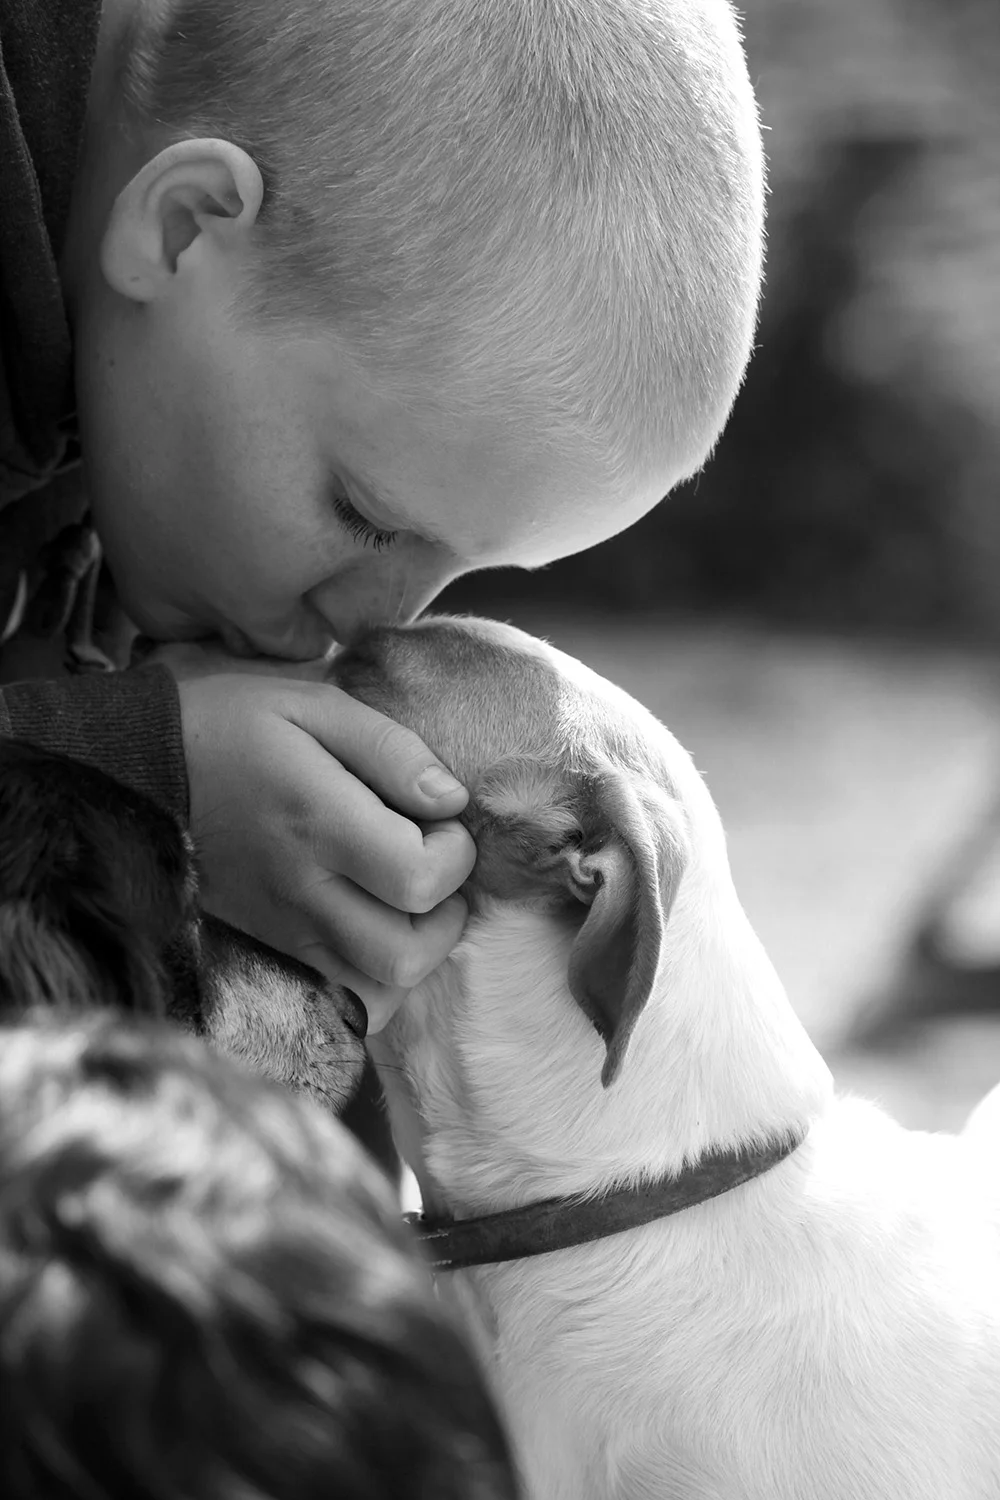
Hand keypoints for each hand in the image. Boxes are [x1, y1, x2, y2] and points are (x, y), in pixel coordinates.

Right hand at [154, 642, 475, 1029]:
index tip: (440, 823)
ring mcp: (282, 929)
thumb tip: (452, 799)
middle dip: (444, 919)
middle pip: (405, 955)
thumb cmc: (233, 727)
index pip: (420, 880)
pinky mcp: (268, 947)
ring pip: (375, 990)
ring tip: (405, 902)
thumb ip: (392, 750)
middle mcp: (303, 891)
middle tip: (431, 870)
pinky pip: (337, 996)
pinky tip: (371, 927)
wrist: (138, 769)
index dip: (454, 857)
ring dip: (412, 952)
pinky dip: (371, 977)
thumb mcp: (315, 706)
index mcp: (320, 824)